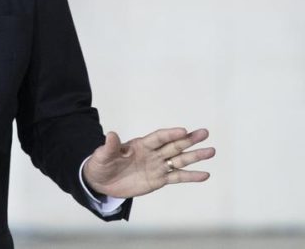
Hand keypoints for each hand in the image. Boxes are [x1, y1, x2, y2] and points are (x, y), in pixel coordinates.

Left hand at [82, 127, 214, 198]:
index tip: (183, 130)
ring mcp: (157, 166)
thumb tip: (111, 134)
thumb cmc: (101, 165)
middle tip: (205, 132)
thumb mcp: (102, 156)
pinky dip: (191, 176)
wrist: (101, 182)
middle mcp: (152, 153)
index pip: (158, 137)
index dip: (170, 134)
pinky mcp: (159, 180)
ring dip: (195, 156)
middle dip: (189, 140)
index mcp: (140, 145)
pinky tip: (205, 174)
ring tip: (211, 151)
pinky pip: (177, 177)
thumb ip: (109, 147)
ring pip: (179, 160)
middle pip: (173, 145)